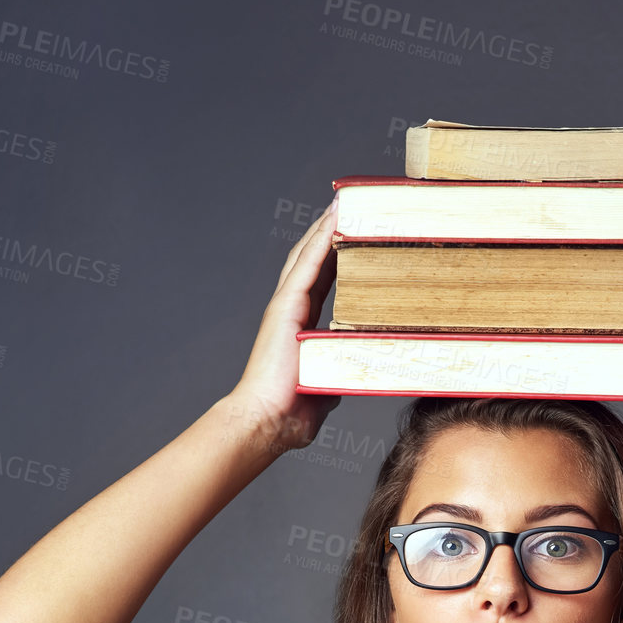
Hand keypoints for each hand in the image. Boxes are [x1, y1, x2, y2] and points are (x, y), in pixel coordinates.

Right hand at [225, 199, 342, 454]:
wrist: (268, 420)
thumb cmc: (291, 410)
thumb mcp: (326, 387)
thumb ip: (337, 373)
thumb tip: (351, 375)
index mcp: (300, 325)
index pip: (323, 281)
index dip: (337, 257)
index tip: (354, 237)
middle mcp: (291, 309)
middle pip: (313, 260)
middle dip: (330, 232)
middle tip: (350, 206)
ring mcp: (286, 305)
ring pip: (309, 255)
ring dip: (326, 226)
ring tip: (344, 201)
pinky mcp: (285, 307)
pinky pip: (307, 265)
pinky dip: (321, 240)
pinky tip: (334, 219)